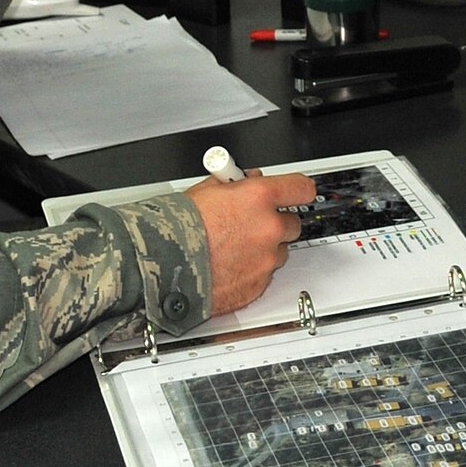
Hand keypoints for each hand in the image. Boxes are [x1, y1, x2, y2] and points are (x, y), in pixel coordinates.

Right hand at [185, 169, 318, 314]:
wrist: (164, 266)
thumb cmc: (178, 228)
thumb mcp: (206, 190)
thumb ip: (235, 184)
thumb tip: (247, 181)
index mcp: (259, 197)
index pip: (301, 188)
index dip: (298, 190)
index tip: (297, 193)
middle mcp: (269, 228)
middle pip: (293, 223)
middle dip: (276, 222)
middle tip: (251, 223)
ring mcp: (266, 259)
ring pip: (279, 251)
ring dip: (263, 249)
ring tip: (232, 248)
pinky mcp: (259, 285)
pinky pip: (264, 274)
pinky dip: (251, 270)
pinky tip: (228, 265)